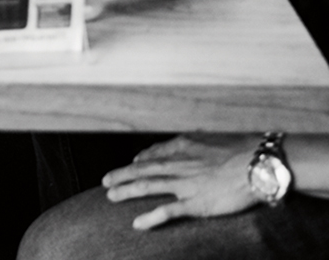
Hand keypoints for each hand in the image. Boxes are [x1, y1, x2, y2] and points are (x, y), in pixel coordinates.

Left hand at [102, 134, 259, 229]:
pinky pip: (167, 211)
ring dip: (126, 191)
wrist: (257, 163)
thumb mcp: (215, 139)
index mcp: (184, 146)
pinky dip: (150, 218)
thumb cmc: (243, 149)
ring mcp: (185, 183)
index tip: (132, 163)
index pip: (155, 153)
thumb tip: (195, 144)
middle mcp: (179, 163)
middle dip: (122, 174)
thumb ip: (200, 144)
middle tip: (105, 181)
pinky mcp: (195, 203)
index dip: (140, 159)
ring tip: (110, 196)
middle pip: (143, 169)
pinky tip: (137, 223)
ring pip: (147, 186)